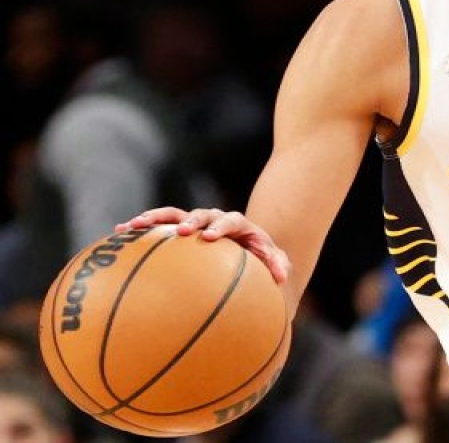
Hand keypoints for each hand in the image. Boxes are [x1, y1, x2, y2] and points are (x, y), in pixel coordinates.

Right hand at [115, 206, 290, 283]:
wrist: (246, 245)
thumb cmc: (259, 257)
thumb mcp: (272, 261)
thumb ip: (278, 265)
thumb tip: (284, 279)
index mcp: (240, 226)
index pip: (233, 221)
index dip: (221, 226)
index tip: (210, 237)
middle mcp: (216, 219)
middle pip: (203, 214)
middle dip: (192, 221)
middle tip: (180, 232)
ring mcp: (196, 222)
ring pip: (174, 214)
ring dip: (156, 218)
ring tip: (134, 226)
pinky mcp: (178, 227)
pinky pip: (158, 224)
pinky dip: (140, 226)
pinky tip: (118, 233)